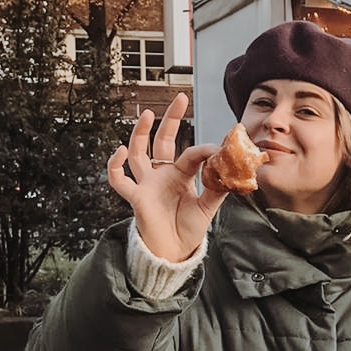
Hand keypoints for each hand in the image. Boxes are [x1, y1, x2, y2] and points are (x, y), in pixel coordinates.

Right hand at [107, 93, 227, 261]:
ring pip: (138, 153)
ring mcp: (147, 184)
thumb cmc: (188, 230)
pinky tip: (119, 151)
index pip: (191, 154)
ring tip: (148, 114)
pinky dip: (114, 166)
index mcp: (181, 175)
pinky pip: (119, 180)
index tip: (219, 148)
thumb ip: (218, 189)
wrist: (174, 252)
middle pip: (162, 141)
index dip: (204, 150)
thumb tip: (235, 172)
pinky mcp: (136, 198)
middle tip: (180, 98)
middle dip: (170, 119)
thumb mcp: (208, 208)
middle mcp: (162, 175)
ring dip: (140, 133)